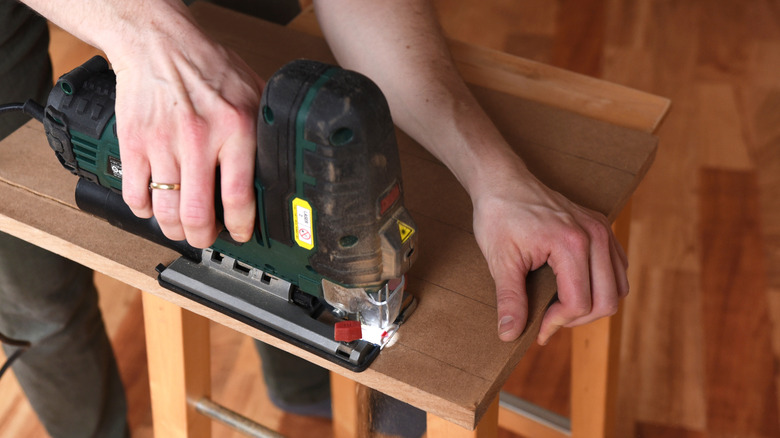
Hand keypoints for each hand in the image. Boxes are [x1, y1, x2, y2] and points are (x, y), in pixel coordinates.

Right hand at [109, 12, 263, 247]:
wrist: (158, 42)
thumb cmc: (208, 66)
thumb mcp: (253, 92)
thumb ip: (265, 129)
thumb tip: (282, 165)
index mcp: (235, 128)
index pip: (239, 196)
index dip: (240, 227)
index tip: (239, 233)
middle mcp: (199, 138)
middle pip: (198, 214)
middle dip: (203, 237)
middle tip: (206, 236)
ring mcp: (163, 142)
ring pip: (166, 211)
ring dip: (174, 228)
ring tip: (181, 226)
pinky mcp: (134, 142)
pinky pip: (135, 194)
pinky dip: (144, 209)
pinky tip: (154, 205)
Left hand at [472, 162, 628, 344]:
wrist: (503, 181)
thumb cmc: (499, 216)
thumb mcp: (499, 261)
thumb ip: (510, 300)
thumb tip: (510, 335)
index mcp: (571, 243)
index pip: (580, 303)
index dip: (557, 323)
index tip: (536, 330)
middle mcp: (595, 235)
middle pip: (607, 301)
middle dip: (577, 319)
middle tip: (548, 322)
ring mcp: (602, 229)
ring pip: (618, 287)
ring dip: (593, 305)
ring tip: (561, 308)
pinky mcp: (602, 227)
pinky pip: (617, 268)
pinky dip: (602, 286)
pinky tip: (574, 288)